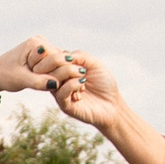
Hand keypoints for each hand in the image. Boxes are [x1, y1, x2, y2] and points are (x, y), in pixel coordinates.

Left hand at [0, 36, 64, 94]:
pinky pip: (54, 65)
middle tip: (32, 76)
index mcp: (36, 43)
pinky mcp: (42, 54)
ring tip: (34, 76)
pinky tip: (39, 77)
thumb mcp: (22, 80)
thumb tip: (56, 84)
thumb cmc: (4, 75)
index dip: (50, 72)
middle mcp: (41, 41)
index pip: (57, 59)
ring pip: (59, 63)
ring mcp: (42, 47)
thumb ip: (40, 82)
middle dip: (51, 73)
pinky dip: (50, 73)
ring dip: (51, 74)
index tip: (32, 74)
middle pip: (60, 60)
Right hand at [49, 49, 164, 163]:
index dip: (54, 55)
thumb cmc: (108, 87)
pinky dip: (70, 87)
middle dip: (59, 63)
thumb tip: (64, 54)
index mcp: (65, 74)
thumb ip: (79, 57)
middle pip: (48, 68)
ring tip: (80, 77)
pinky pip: (61, 95)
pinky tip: (81, 88)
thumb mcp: (95, 66)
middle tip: (75, 66)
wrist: (116, 109)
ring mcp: (62, 97)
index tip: (68, 55)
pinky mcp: (67, 108)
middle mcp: (61, 85)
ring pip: (53, 81)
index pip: (51, 59)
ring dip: (66, 75)